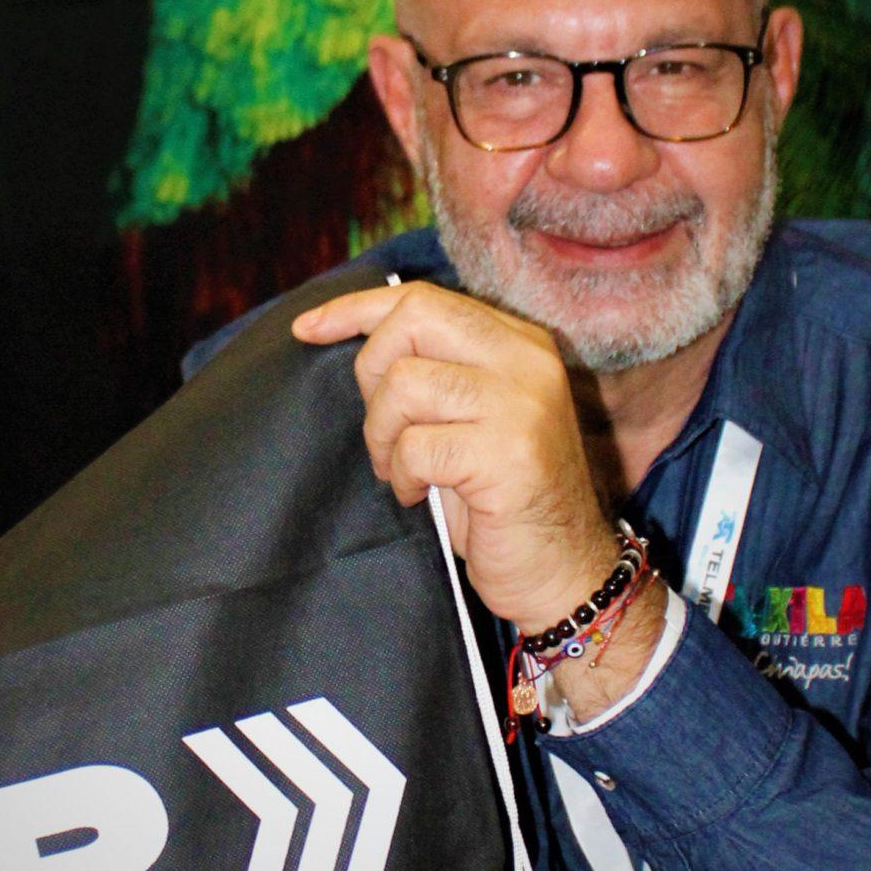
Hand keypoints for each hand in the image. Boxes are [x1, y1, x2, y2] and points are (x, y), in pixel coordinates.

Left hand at [292, 279, 622, 633]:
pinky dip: (402, 475)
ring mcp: (521, 405)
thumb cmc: (503, 499)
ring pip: (404, 384)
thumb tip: (354, 334)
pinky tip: (420, 494)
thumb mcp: (474, 417)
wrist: (564, 571)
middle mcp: (527, 361)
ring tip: (401, 469)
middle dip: (371, 371)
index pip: (423, 299)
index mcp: (519, 343)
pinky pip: (415, 446)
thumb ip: (437, 369)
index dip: (356, 309)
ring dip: (383, 436)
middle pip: (412, 321)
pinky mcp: (508, 454)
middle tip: (383, 428)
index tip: (307, 329)